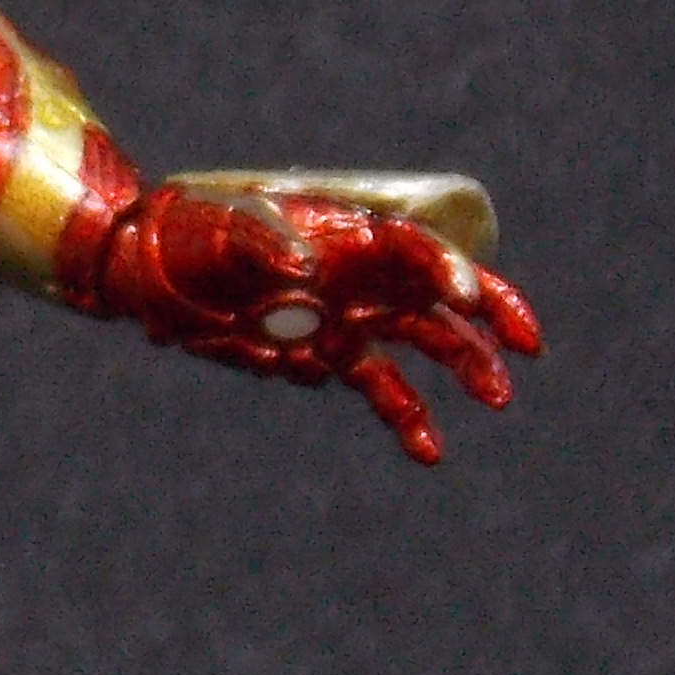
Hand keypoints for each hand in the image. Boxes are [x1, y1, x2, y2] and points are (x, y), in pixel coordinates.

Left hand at [102, 181, 542, 464]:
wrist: (148, 273)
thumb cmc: (190, 230)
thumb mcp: (225, 223)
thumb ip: (267, 240)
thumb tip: (309, 266)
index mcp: (345, 234)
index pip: (416, 248)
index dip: (450, 268)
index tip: (466, 298)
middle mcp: (359, 275)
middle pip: (440, 295)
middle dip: (489, 318)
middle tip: (526, 349)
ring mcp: (346, 318)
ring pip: (423, 345)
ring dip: (465, 370)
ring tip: (497, 399)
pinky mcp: (325, 357)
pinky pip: (381, 389)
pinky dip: (408, 418)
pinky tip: (433, 451)